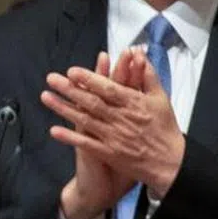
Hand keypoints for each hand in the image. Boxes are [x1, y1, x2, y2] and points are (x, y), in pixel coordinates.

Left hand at [43, 47, 184, 200]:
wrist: (171, 163)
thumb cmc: (165, 130)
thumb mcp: (161, 98)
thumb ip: (148, 75)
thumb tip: (139, 54)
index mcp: (134, 103)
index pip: (108, 88)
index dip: (89, 79)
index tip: (72, 71)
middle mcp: (121, 118)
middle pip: (91, 101)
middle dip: (69, 89)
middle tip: (51, 79)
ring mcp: (114, 137)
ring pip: (85, 120)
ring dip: (63, 108)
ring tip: (46, 97)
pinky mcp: (110, 153)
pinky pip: (86, 144)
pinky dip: (70, 137)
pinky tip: (54, 130)